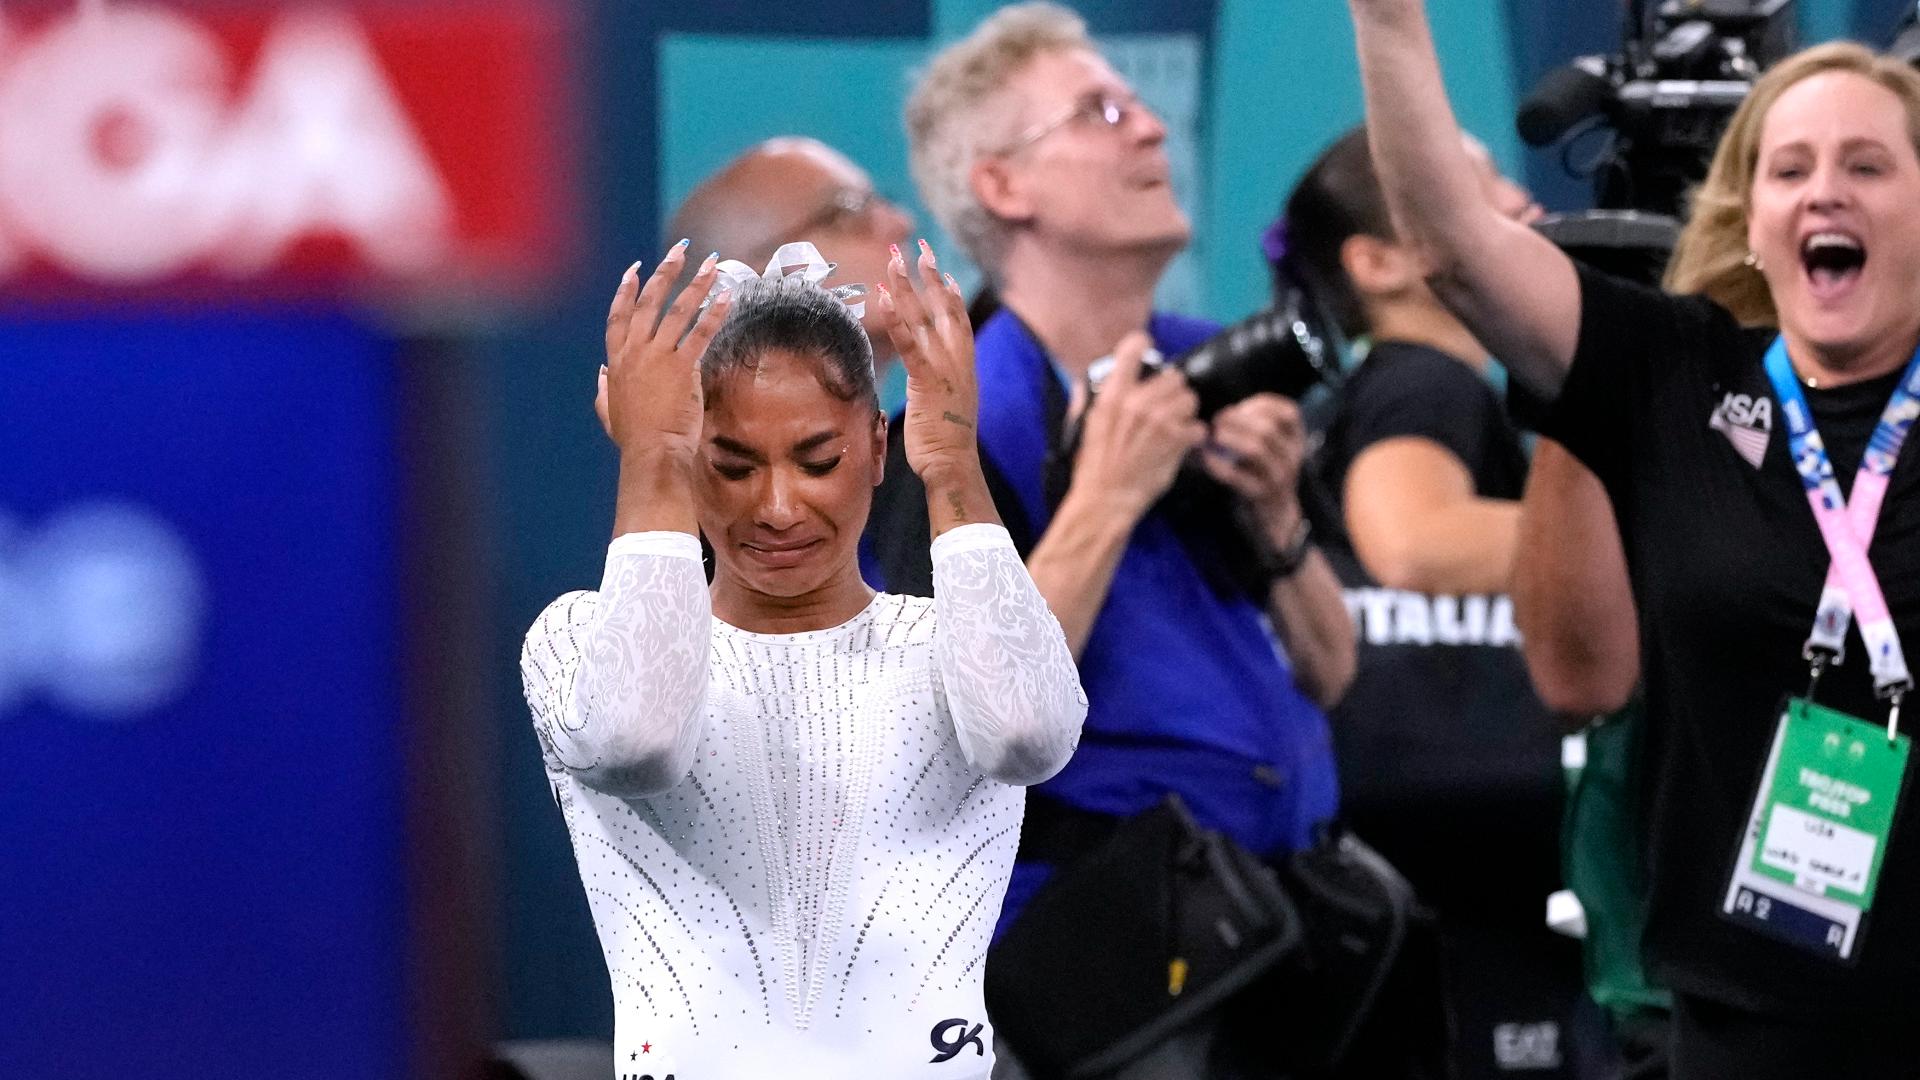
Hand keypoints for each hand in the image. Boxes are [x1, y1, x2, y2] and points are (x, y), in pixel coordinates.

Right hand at [598, 243, 730, 459]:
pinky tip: (728, 297)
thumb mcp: (608, 411)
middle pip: (650, 302)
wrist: (651, 453)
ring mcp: (658, 357)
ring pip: (678, 311)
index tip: (635, 268)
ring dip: (697, 285)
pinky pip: (701, 333)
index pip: (619, 316)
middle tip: (682, 250)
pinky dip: (715, 313)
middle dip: (667, 272)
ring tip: (712, 265)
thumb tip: (599, 372)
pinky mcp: (682, 367)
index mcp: (616, 361)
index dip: (627, 290)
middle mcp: (635, 352)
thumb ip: (603, 389)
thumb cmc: (633, 439)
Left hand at [876, 239, 979, 483]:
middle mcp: (958, 362)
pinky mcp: (927, 381)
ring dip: (908, 286)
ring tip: (894, 261)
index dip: (950, 295)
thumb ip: (935, 390)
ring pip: (925, 319)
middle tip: (919, 247)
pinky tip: (884, 297)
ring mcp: (945, 370)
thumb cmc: (945, 446)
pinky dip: (898, 319)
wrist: (953, 466)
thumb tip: (927, 388)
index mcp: (964, 368)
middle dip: (931, 276)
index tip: (940, 271)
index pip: (959, 322)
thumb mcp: (943, 410)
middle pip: (945, 309)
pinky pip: (910, 344)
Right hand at [1070, 332, 1206, 520]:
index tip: (1145, 351)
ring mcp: (1160, 421)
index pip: (1132, 349)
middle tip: (1164, 408)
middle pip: (1173, 377)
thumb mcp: (1082, 427)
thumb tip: (1087, 382)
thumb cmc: (1092, 467)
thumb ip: (1086, 400)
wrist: (1106, 500)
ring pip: (1189, 398)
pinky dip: (1193, 436)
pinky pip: (1198, 426)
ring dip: (1185, 412)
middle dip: (1171, 392)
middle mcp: (1137, 403)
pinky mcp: (1177, 441)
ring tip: (1175, 426)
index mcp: (1111, 396)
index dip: (1141, 346)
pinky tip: (1181, 444)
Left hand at [1202, 393, 1305, 543]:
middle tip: (1217, 419)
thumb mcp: (1272, 446)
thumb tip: (1223, 413)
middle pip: (1267, 429)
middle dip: (1238, 419)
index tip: (1240, 406)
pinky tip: (1207, 458)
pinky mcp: (1260, 494)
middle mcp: (1292, 456)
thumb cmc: (1265, 470)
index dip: (1262, 404)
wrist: (1276, 512)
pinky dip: (1219, 465)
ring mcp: (1278, 477)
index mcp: (1297, 439)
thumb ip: (1256, 426)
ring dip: (1231, 438)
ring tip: (1214, 435)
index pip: (1289, 412)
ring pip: (1256, 450)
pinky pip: (1238, 477)